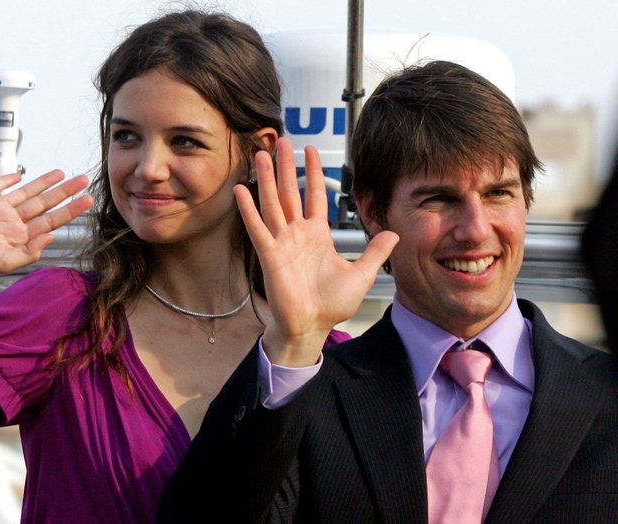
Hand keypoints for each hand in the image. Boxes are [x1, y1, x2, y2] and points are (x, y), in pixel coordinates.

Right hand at [0, 170, 92, 280]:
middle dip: (64, 191)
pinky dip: (8, 180)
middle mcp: (11, 221)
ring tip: (61, 173)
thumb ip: (31, 251)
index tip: (88, 201)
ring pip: (25, 192)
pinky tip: (20, 176)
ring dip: (43, 182)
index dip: (70, 209)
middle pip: (44, 202)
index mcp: (20, 236)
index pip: (51, 220)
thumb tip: (52, 236)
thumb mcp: (6, 262)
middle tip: (83, 180)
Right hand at [234, 138, 398, 366]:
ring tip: (261, 155)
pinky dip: (248, 209)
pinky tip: (242, 190)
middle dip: (286, 166)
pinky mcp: (269, 254)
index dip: (312, 173)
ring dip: (266, 178)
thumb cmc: (331, 305)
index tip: (310, 150)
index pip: (314, 196)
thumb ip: (375, 252)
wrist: (312, 326)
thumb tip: (394, 234)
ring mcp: (281, 242)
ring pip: (272, 203)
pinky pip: (257, 227)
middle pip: (290, 192)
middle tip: (282, 141)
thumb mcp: (362, 274)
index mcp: (317, 235)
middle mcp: (297, 234)